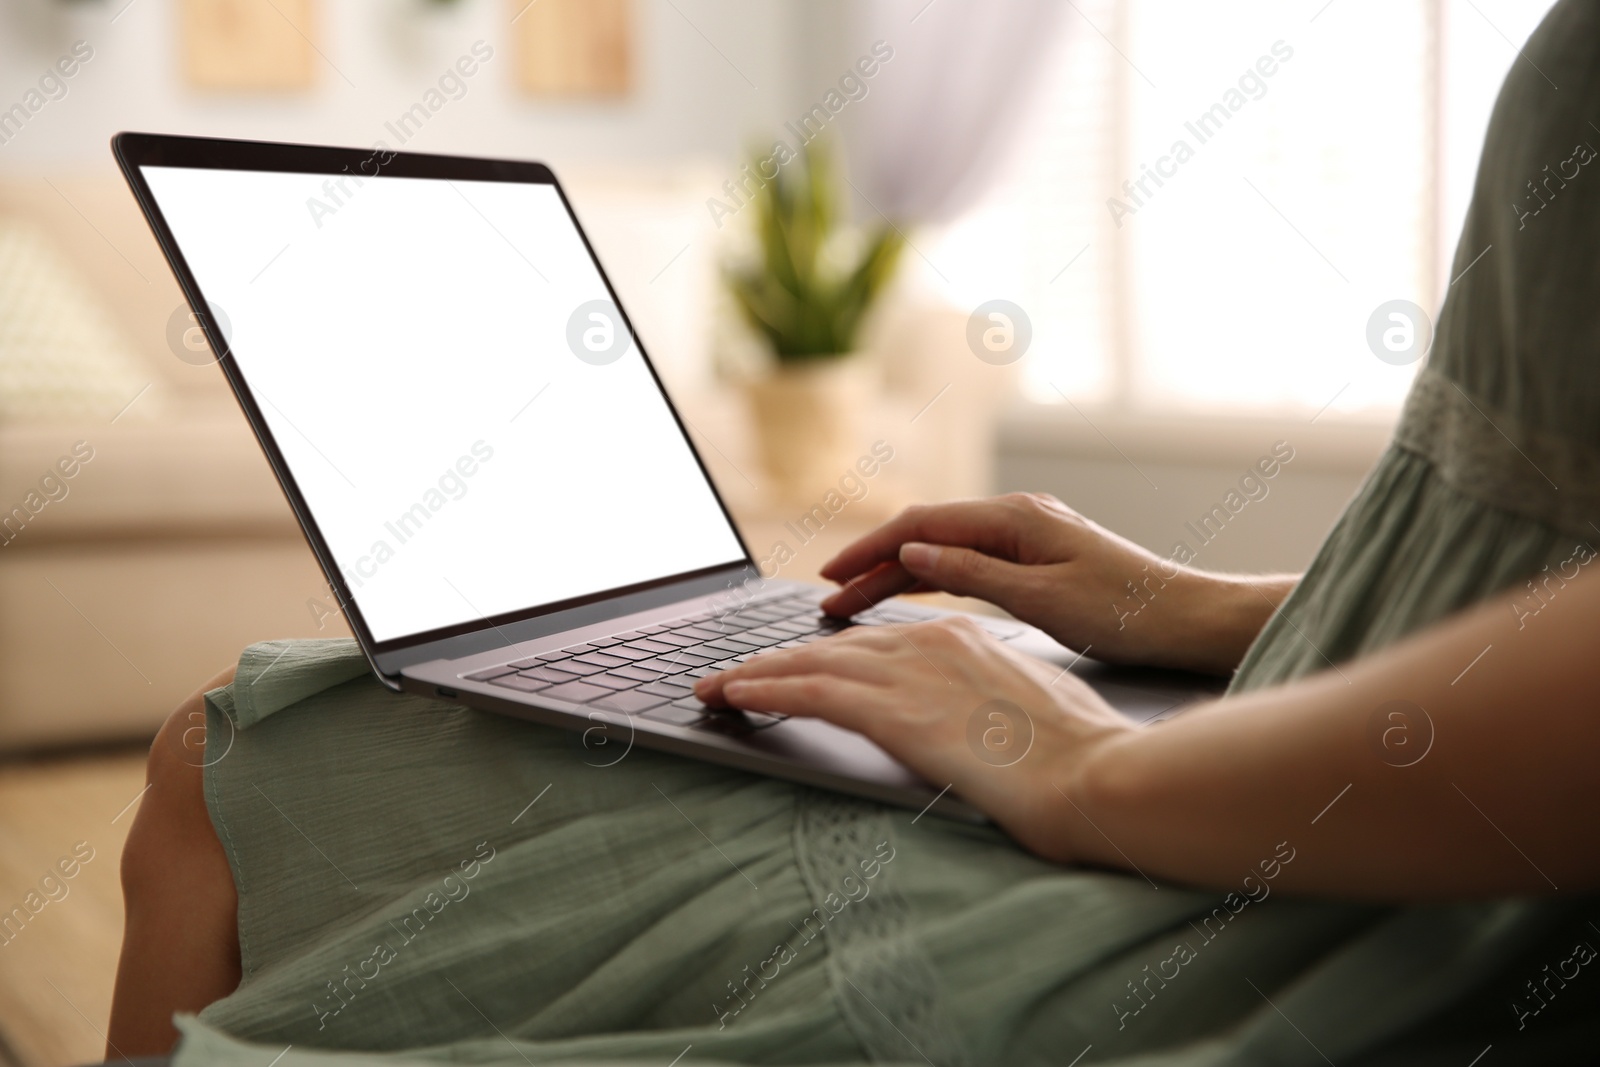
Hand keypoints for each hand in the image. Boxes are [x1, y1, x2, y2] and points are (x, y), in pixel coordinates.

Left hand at [694, 616, 1135, 861]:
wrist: (1098, 774)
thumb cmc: (1082, 756)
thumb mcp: (1035, 711)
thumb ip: (993, 705)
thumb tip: (983, 725)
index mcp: (965, 639)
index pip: (874, 643)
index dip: (825, 655)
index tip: (795, 665)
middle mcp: (931, 643)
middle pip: (833, 646)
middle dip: (777, 660)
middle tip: (733, 673)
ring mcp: (911, 672)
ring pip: (811, 662)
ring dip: (755, 674)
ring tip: (714, 685)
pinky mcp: (895, 710)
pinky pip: (810, 691)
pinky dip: (765, 689)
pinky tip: (733, 694)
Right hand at [818, 493, 1280, 673]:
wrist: (1190, 619)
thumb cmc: (1127, 613)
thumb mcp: (1043, 599)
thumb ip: (972, 573)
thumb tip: (911, 552)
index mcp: (1016, 518)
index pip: (921, 525)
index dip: (868, 550)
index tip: (829, 577)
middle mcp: (1018, 517)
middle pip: (925, 535)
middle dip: (872, 564)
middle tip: (828, 599)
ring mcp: (1027, 536)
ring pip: (944, 550)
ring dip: (897, 573)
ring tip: (853, 602)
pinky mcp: (1037, 559)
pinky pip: (969, 562)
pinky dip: (932, 578)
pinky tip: (907, 593)